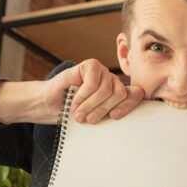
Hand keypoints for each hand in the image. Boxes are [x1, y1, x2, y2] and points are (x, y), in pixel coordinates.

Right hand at [26, 58, 144, 125]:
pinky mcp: (90, 65)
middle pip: (120, 93)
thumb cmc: (75, 114)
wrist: (50, 105)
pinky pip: (92, 83)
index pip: (135, 95)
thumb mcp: (97, 117)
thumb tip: (129, 116)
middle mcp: (113, 81)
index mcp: (119, 94)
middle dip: (104, 109)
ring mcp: (102, 72)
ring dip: (90, 105)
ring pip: (106, 89)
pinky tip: (74, 104)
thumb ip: (112, 113)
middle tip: (90, 120)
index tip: (114, 117)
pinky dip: (83, 96)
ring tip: (79, 116)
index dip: (127, 106)